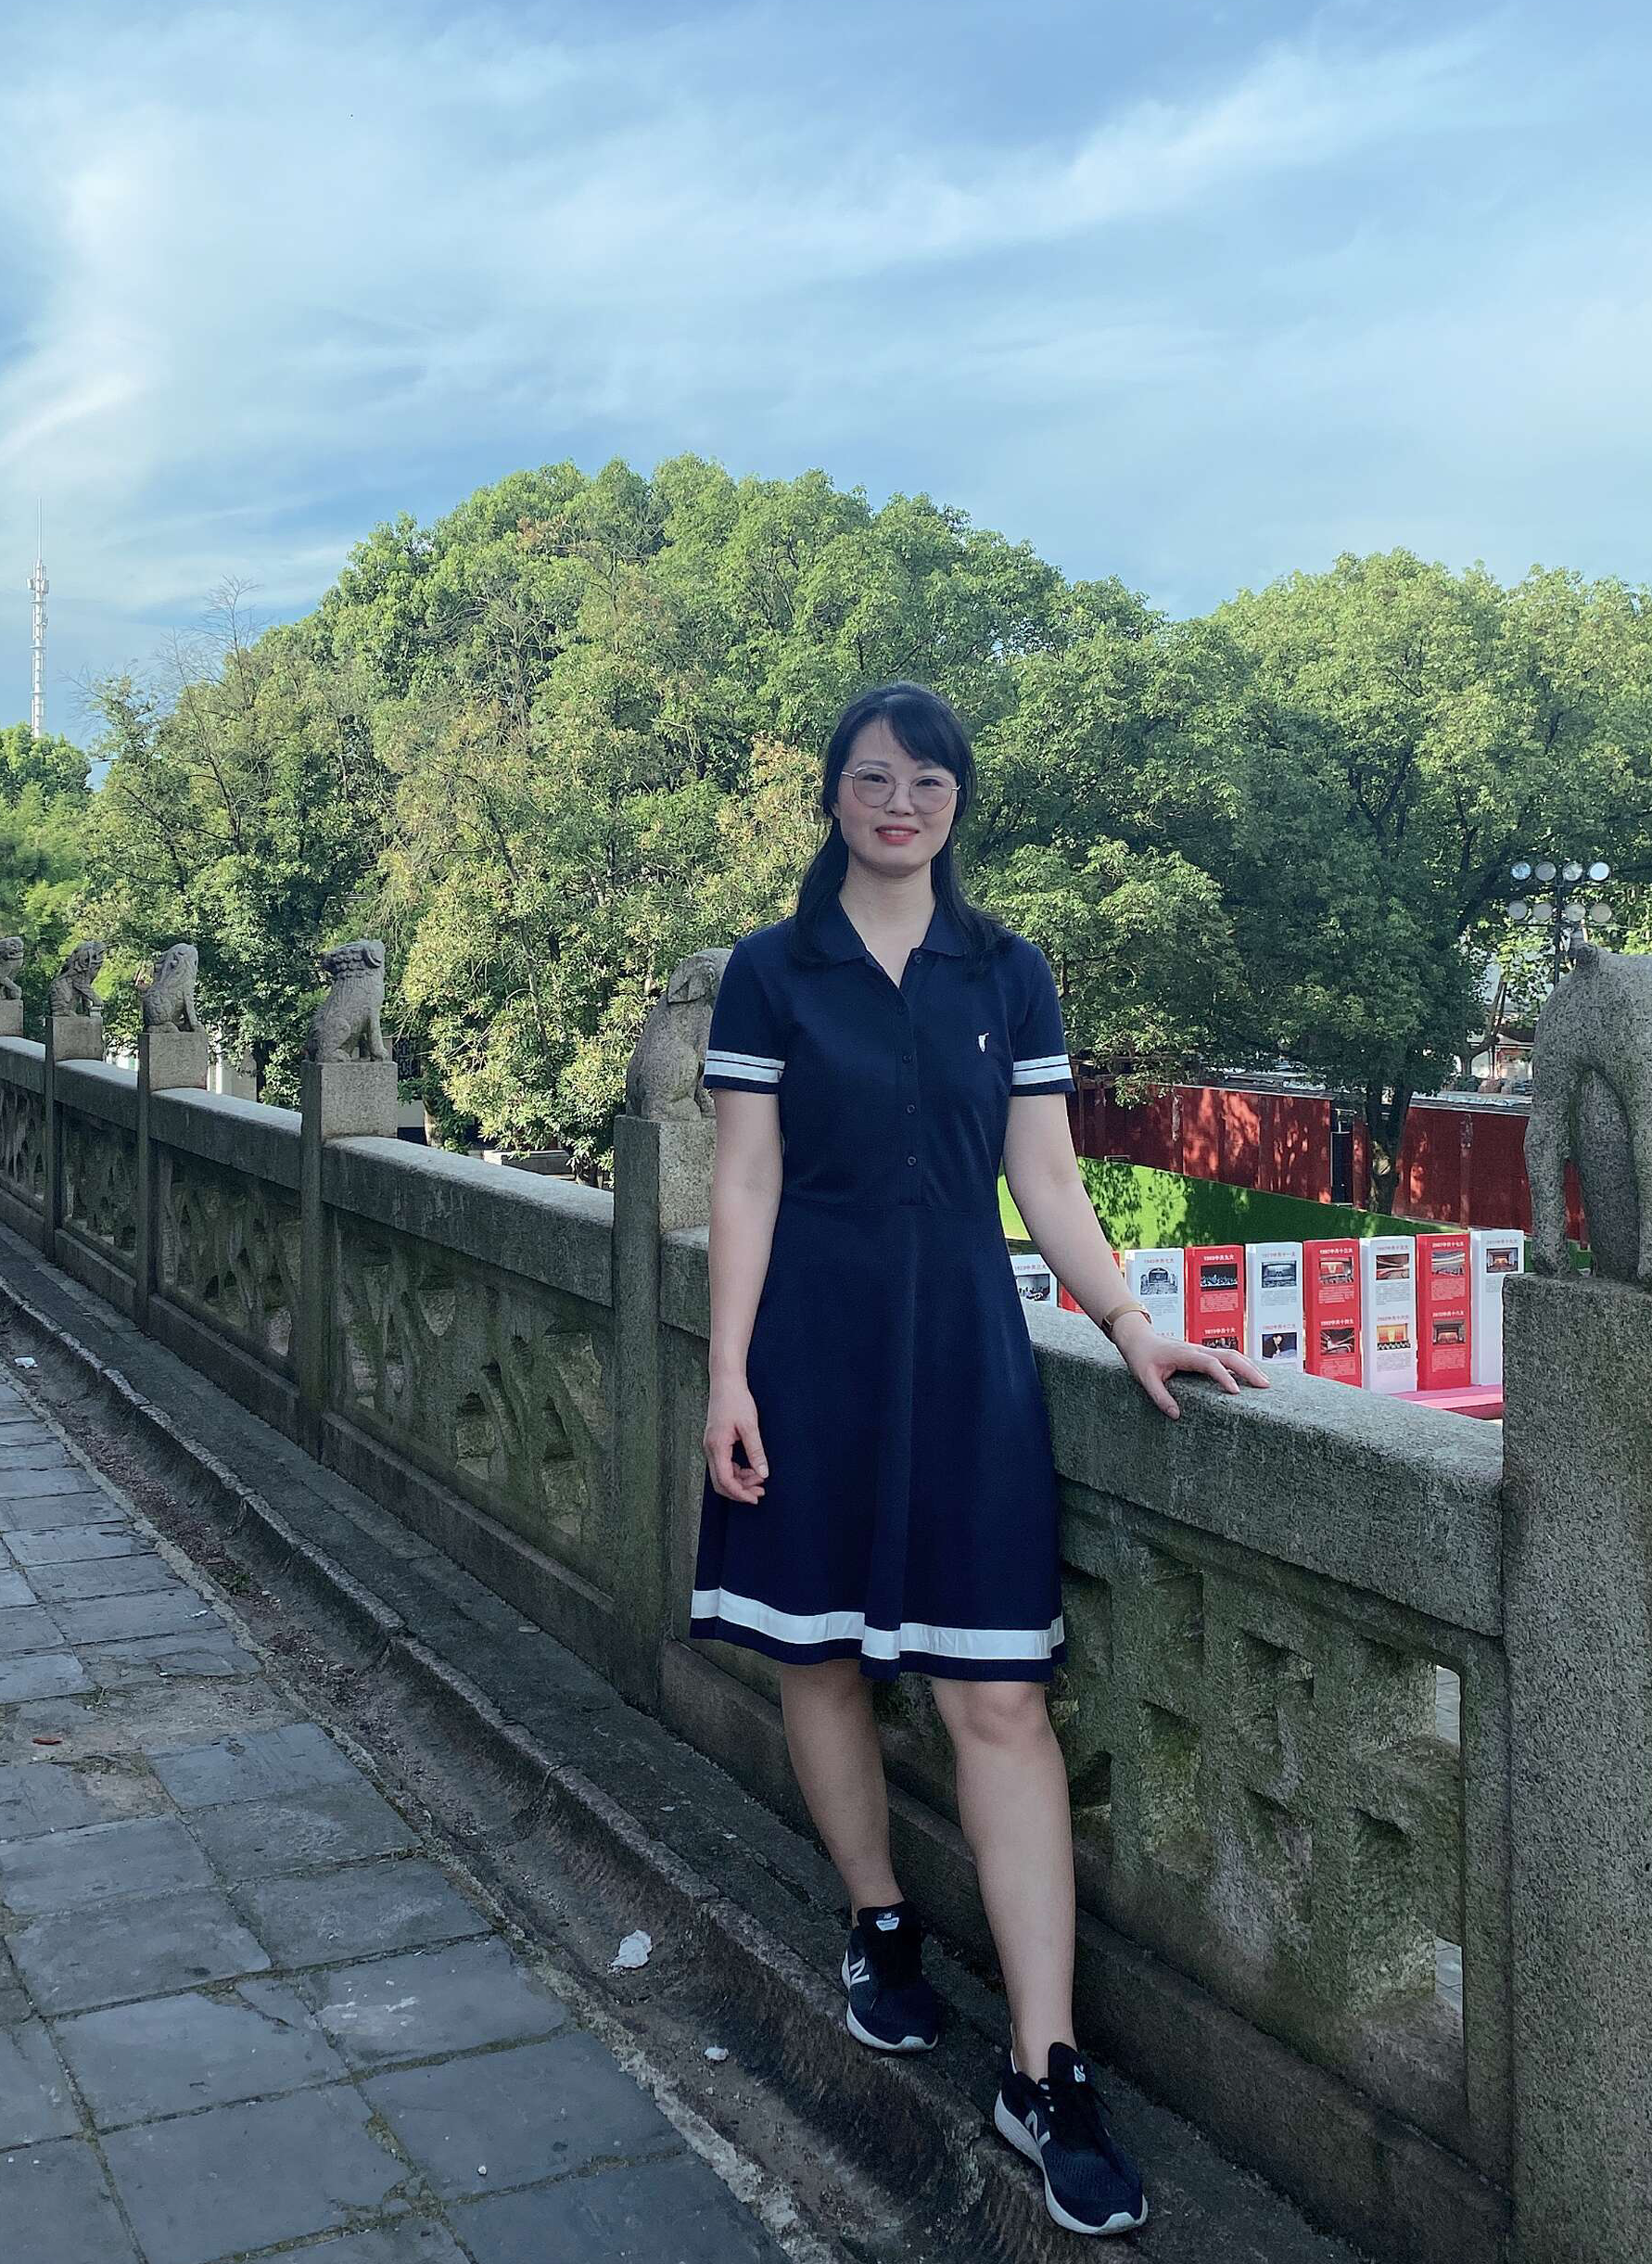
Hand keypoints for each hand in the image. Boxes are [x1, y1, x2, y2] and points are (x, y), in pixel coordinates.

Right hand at [704, 1376, 769, 1501]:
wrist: (726, 1383)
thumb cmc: (736, 1401)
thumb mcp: (750, 1426)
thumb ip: (756, 1451)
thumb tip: (763, 1474)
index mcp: (717, 1446)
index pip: (725, 1480)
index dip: (739, 1493)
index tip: (755, 1498)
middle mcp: (710, 1449)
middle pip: (720, 1482)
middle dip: (739, 1491)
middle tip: (760, 1493)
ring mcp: (711, 1447)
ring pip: (722, 1475)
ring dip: (739, 1481)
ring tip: (760, 1480)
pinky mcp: (715, 1444)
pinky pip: (723, 1465)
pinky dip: (736, 1472)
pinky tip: (750, 1470)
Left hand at [1109, 1311, 1269, 1419]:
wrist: (1138, 1338)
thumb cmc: (1141, 1357)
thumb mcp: (1145, 1379)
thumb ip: (1160, 1397)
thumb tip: (1176, 1414)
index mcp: (1184, 1354)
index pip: (1209, 1363)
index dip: (1224, 1377)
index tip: (1236, 1392)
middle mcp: (1197, 1349)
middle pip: (1229, 1355)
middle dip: (1248, 1369)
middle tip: (1265, 1386)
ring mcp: (1201, 1350)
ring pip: (1231, 1354)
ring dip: (1248, 1366)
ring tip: (1264, 1383)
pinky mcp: (1202, 1354)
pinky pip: (1225, 1357)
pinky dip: (1241, 1364)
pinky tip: (1250, 1375)